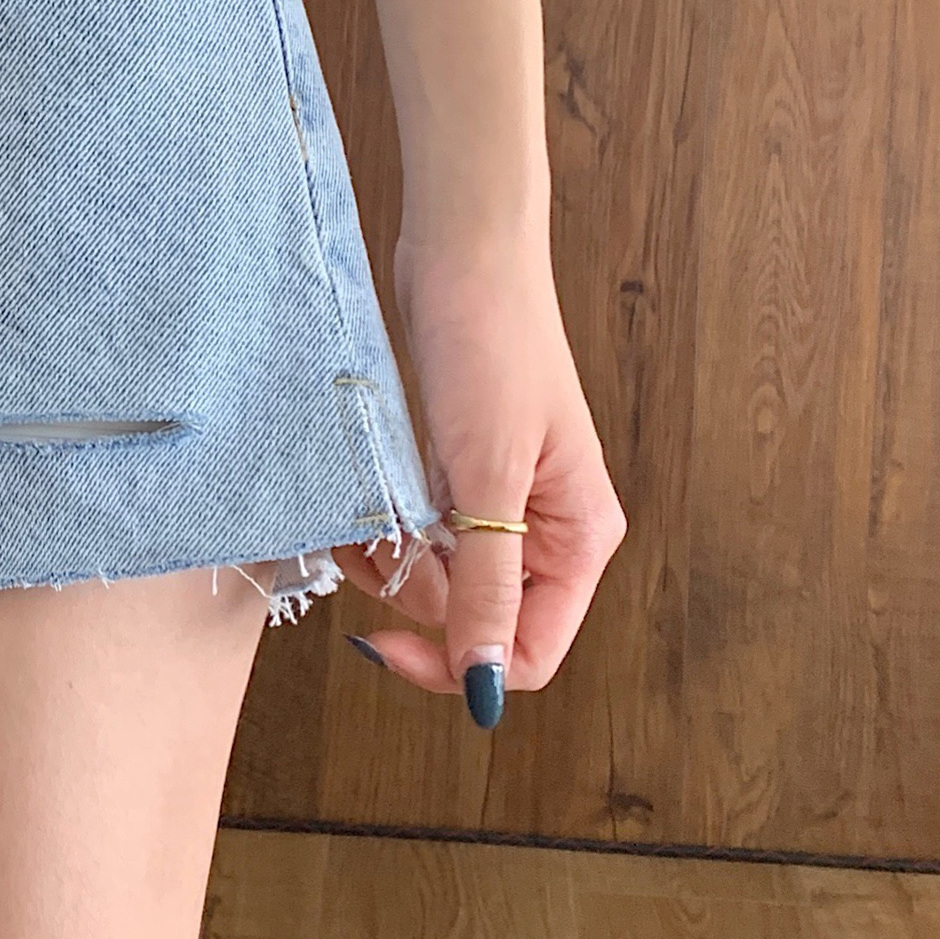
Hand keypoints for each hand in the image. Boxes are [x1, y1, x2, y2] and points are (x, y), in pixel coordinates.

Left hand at [340, 234, 624, 724]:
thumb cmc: (491, 347)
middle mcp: (547, 530)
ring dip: (390, 560)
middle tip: (370, 545)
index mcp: (578, 540)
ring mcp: (501, 503)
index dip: (457, 665)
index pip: (526, 651)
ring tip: (361, 513)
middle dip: (413, 596)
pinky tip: (363, 500)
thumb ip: (489, 583)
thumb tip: (486, 685)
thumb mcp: (488, 475)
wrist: (463, 252)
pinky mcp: (459, 473)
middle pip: (476, 619)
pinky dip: (386, 526)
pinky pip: (420, 533)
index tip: (384, 641)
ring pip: (439, 578)